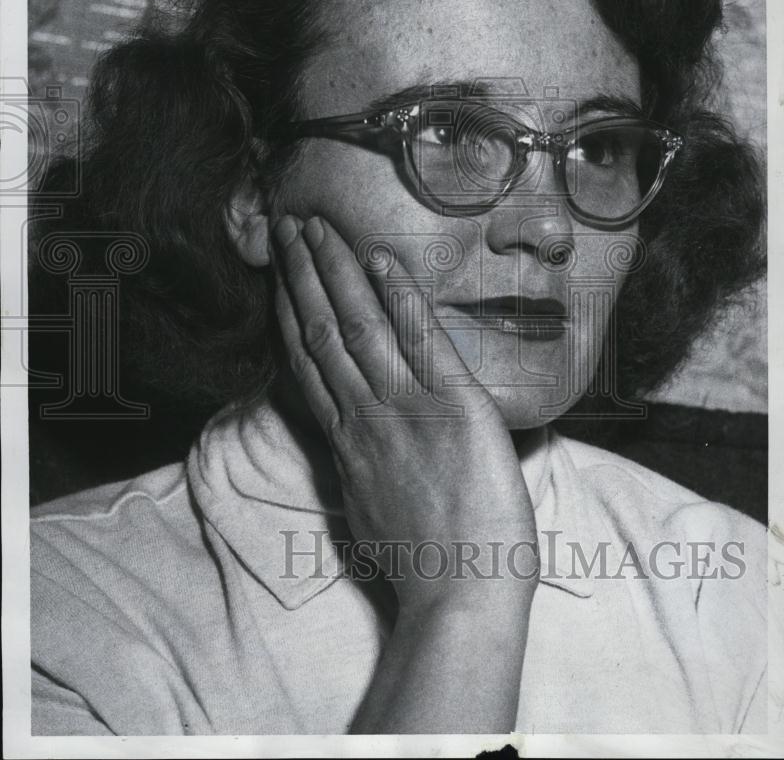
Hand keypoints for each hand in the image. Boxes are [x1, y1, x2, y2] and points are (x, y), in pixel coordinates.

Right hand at [272, 213, 538, 611]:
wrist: (461, 599)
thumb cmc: (422, 565)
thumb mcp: (370, 508)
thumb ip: (359, 463)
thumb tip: (354, 436)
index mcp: (347, 441)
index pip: (308, 362)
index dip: (291, 311)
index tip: (281, 276)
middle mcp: (365, 416)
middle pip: (321, 330)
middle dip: (303, 274)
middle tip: (288, 226)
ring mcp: (406, 409)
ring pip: (358, 325)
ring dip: (336, 269)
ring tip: (318, 226)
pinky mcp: (454, 408)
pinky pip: (421, 340)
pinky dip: (399, 296)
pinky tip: (381, 258)